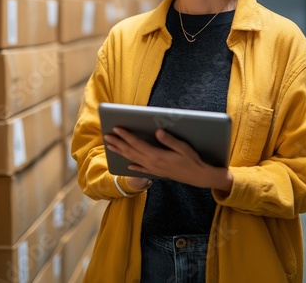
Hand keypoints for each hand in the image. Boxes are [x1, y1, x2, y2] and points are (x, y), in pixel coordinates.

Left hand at [104, 127, 232, 191]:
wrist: (198, 177)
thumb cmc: (192, 160)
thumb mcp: (183, 147)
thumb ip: (169, 140)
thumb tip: (158, 132)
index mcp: (157, 155)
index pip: (137, 144)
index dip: (126, 136)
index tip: (116, 129)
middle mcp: (152, 163)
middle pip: (131, 151)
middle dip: (118, 143)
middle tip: (107, 136)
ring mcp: (153, 169)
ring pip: (133, 159)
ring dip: (121, 152)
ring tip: (111, 147)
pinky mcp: (157, 172)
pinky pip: (141, 169)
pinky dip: (133, 166)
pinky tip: (128, 165)